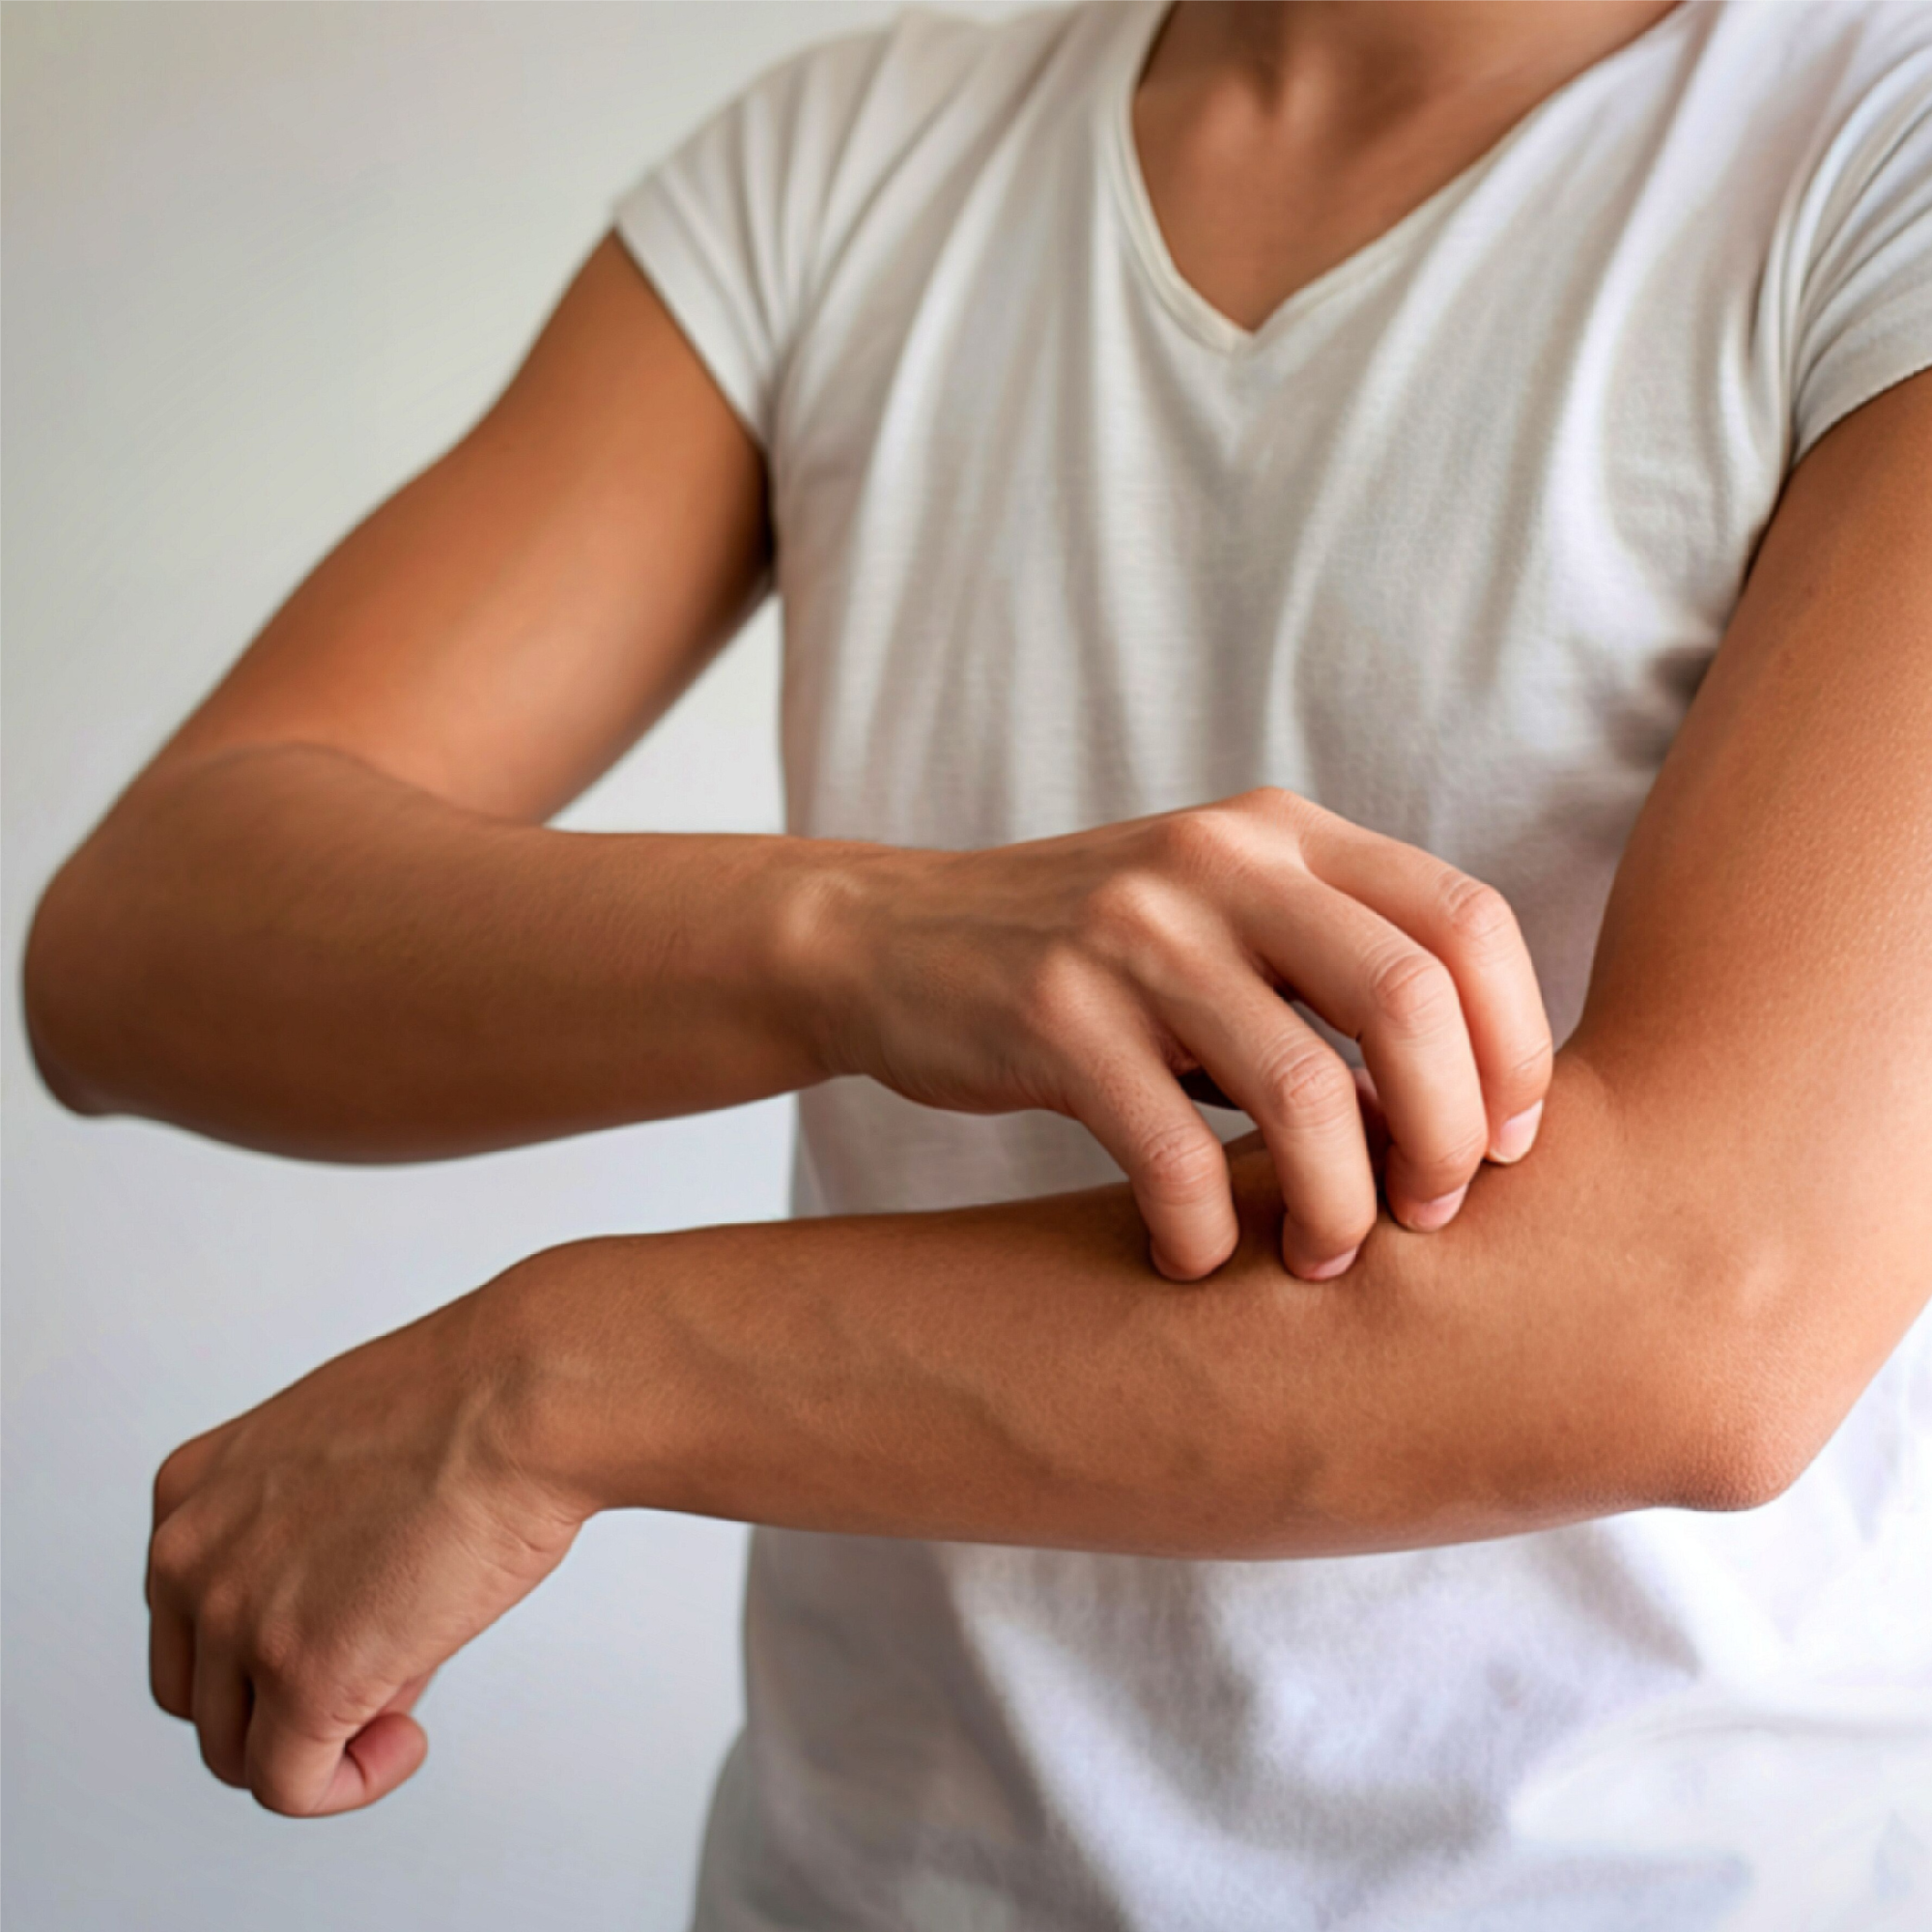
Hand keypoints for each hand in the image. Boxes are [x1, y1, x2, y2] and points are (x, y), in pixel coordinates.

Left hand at [145, 1290, 581, 1814]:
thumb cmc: (469, 1402)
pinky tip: (408, 1740)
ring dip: (325, 1742)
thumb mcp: (341, 1453)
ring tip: (408, 1688)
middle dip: (286, 1702)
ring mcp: (240, 1620)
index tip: (350, 1627)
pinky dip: (352, 1782)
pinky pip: (295, 1787)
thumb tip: (347, 1646)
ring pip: (240, 1753)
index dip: (271, 1647)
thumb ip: (304, 1542)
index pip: (189, 1622)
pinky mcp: (304, 1678)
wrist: (521, 1396)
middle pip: (203, 1698)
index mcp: (191, 1492)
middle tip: (384, 1663)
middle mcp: (190, 1556)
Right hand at [811, 788, 1551, 1281]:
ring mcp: (1131, 933)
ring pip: (1302, 1089)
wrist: (894, 938)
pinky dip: (1200, 1230)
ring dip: (1338, 1204)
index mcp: (1282, 834)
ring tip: (1319, 1255)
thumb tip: (1475, 1116)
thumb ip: (1334, 974)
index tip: (1510, 1146)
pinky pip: (1170, 1151)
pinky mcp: (1050, 1012)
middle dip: (1448, 1136)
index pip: (1466, 922)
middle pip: (1411, 999)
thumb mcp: (1220, 920)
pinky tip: (1191, 1257)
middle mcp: (1218, 864)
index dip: (1517, 1046)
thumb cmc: (1093, 959)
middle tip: (1431, 1215)